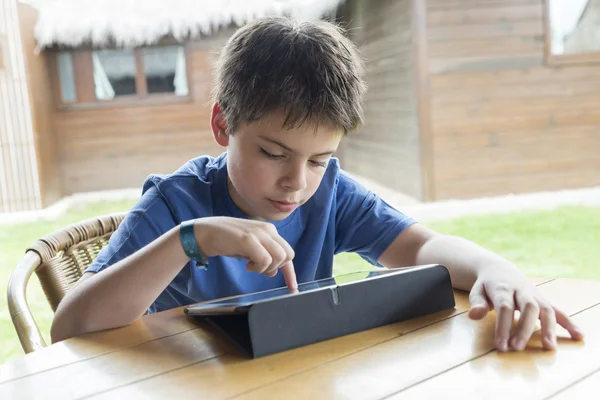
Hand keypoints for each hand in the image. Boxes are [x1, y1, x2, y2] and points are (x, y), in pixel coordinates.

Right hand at [191, 217, 297, 289]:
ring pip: (279, 257)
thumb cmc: (227, 241)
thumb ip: (263, 257)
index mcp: (269, 231)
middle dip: (277, 268)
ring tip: (251, 266)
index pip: (287, 252)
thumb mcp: (249, 250)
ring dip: (266, 268)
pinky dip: (258, 267)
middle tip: (260, 269)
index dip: (291, 272)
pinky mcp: (249, 239)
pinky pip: (265, 259)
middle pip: (287, 255)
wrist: (205, 232)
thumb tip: (274, 272)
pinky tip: (246, 265)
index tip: (293, 288)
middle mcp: (267, 230)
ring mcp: (259, 233)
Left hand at [467, 267, 583, 351]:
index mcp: (502, 288)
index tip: (501, 345)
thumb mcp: (476, 291)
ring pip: (546, 308)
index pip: (505, 307)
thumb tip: (474, 315)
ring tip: (548, 347)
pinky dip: (568, 323)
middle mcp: (521, 290)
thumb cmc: (486, 286)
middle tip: (517, 348)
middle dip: (524, 328)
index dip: (503, 326)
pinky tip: (578, 336)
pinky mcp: (542, 300)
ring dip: (549, 328)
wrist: (499, 270)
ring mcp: (534, 294)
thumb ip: (477, 303)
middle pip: (528, 307)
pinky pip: (558, 310)